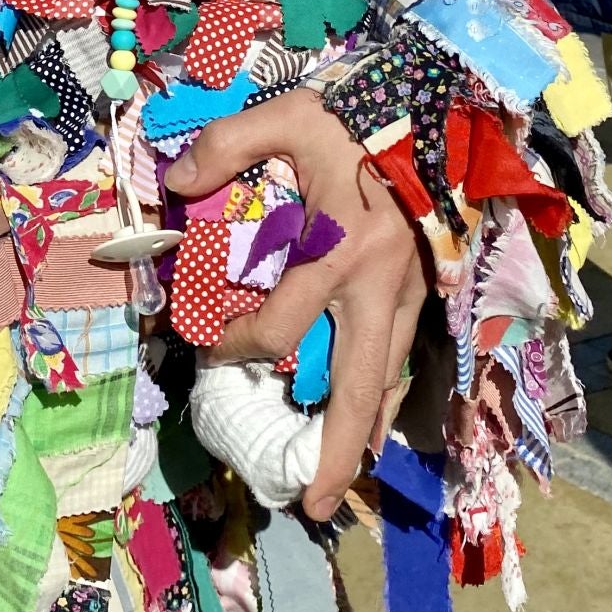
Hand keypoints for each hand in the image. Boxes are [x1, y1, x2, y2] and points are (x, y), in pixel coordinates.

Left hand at [165, 88, 428, 520]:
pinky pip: (401, 358)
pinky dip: (383, 397)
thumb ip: (227, 145)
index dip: (236, 344)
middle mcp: (381, 286)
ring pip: (387, 381)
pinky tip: (368, 424)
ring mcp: (410, 293)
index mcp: (342, 251)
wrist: (436, 104)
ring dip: (361, 434)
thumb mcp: (287, 114)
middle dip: (336, 451)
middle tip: (313, 506)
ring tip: (336, 482)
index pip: (280, 326)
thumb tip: (175, 184)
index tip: (207, 345)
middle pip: (360, 387)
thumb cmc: (357, 114)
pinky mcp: (425, 289)